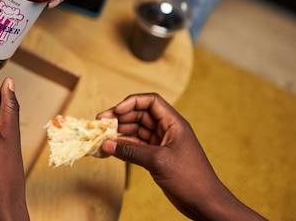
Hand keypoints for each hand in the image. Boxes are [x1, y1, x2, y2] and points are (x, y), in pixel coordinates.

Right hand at [97, 93, 265, 220]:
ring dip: (120, 131)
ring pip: (136, 130)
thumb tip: (106, 144)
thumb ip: (130, 151)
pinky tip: (111, 148)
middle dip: (120, 116)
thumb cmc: (190, 178)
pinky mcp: (157, 157)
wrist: (205, 203)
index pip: (151, 102)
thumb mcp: (158, 161)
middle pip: (140, 114)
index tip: (115, 111)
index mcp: (174, 123)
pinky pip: (136, 146)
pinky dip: (124, 146)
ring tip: (103, 135)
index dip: (132, 102)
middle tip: (101, 121)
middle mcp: (167, 130)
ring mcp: (161, 143)